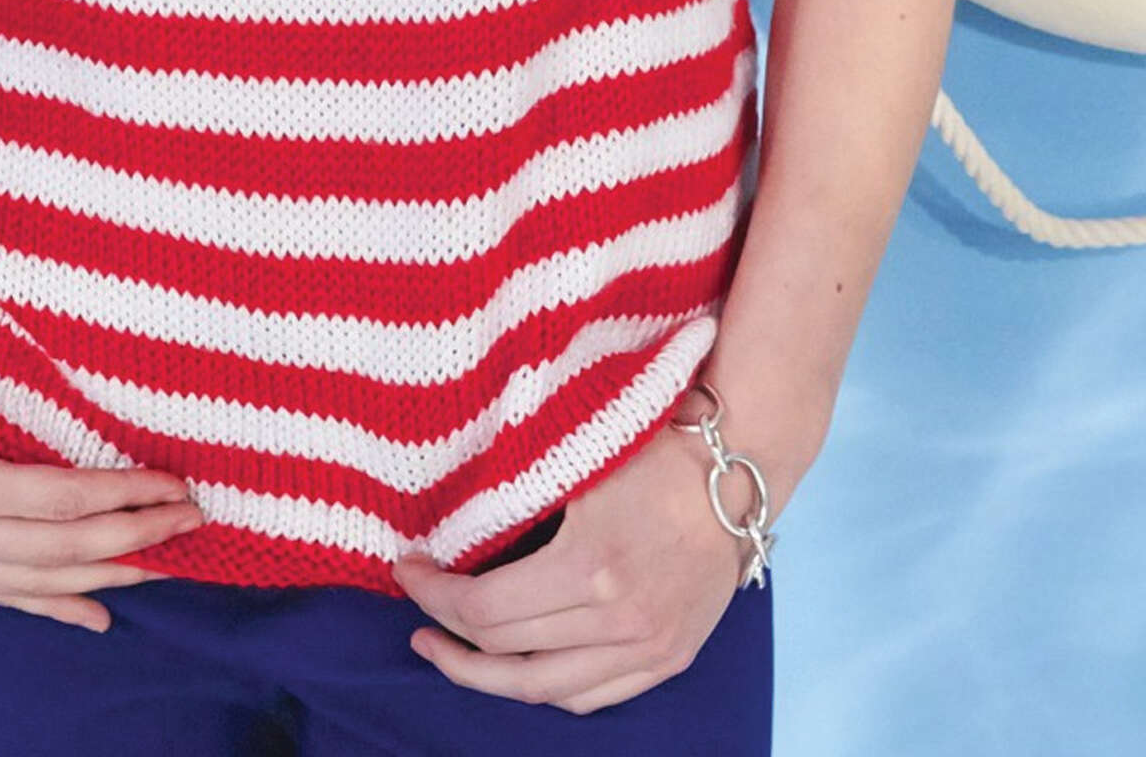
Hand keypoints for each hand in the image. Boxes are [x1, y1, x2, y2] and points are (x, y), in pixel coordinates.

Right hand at [0, 330, 203, 632]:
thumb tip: (76, 361)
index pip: (60, 500)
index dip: (125, 494)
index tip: (178, 481)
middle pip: (58, 549)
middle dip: (135, 536)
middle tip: (198, 519)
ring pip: (33, 580)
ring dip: (106, 572)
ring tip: (169, 564)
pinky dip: (49, 605)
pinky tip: (96, 616)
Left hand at [391, 419, 748, 714]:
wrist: (739, 469)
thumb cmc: (653, 449)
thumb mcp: (577, 463)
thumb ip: (517, 502)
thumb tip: (448, 527)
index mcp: (590, 569)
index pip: (486, 610)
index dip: (434, 595)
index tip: (407, 568)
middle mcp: (620, 622)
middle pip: (507, 654)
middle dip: (448, 636)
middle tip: (417, 613)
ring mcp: (649, 648)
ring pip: (547, 692)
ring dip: (488, 678)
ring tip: (451, 654)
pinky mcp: (669, 658)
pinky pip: (593, 696)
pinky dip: (546, 690)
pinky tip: (516, 669)